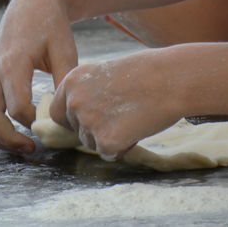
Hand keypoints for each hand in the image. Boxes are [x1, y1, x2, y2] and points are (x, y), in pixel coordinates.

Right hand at [0, 0, 77, 153]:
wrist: (31, 4)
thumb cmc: (52, 27)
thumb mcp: (65, 51)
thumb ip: (63, 83)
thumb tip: (65, 115)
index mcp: (14, 62)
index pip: (18, 107)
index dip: (35, 123)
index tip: (52, 127)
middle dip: (9, 140)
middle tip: (32, 149)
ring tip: (20, 145)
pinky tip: (10, 130)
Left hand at [49, 50, 184, 159]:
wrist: (170, 79)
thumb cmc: (146, 73)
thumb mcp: (104, 73)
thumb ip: (87, 92)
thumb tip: (81, 114)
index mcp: (71, 81)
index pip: (57, 112)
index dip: (74, 119)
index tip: (93, 116)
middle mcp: (74, 101)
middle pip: (75, 130)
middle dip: (93, 129)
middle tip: (120, 116)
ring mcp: (88, 122)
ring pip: (91, 143)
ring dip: (109, 138)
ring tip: (132, 118)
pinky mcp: (105, 140)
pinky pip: (109, 153)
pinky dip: (123, 147)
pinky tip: (137, 128)